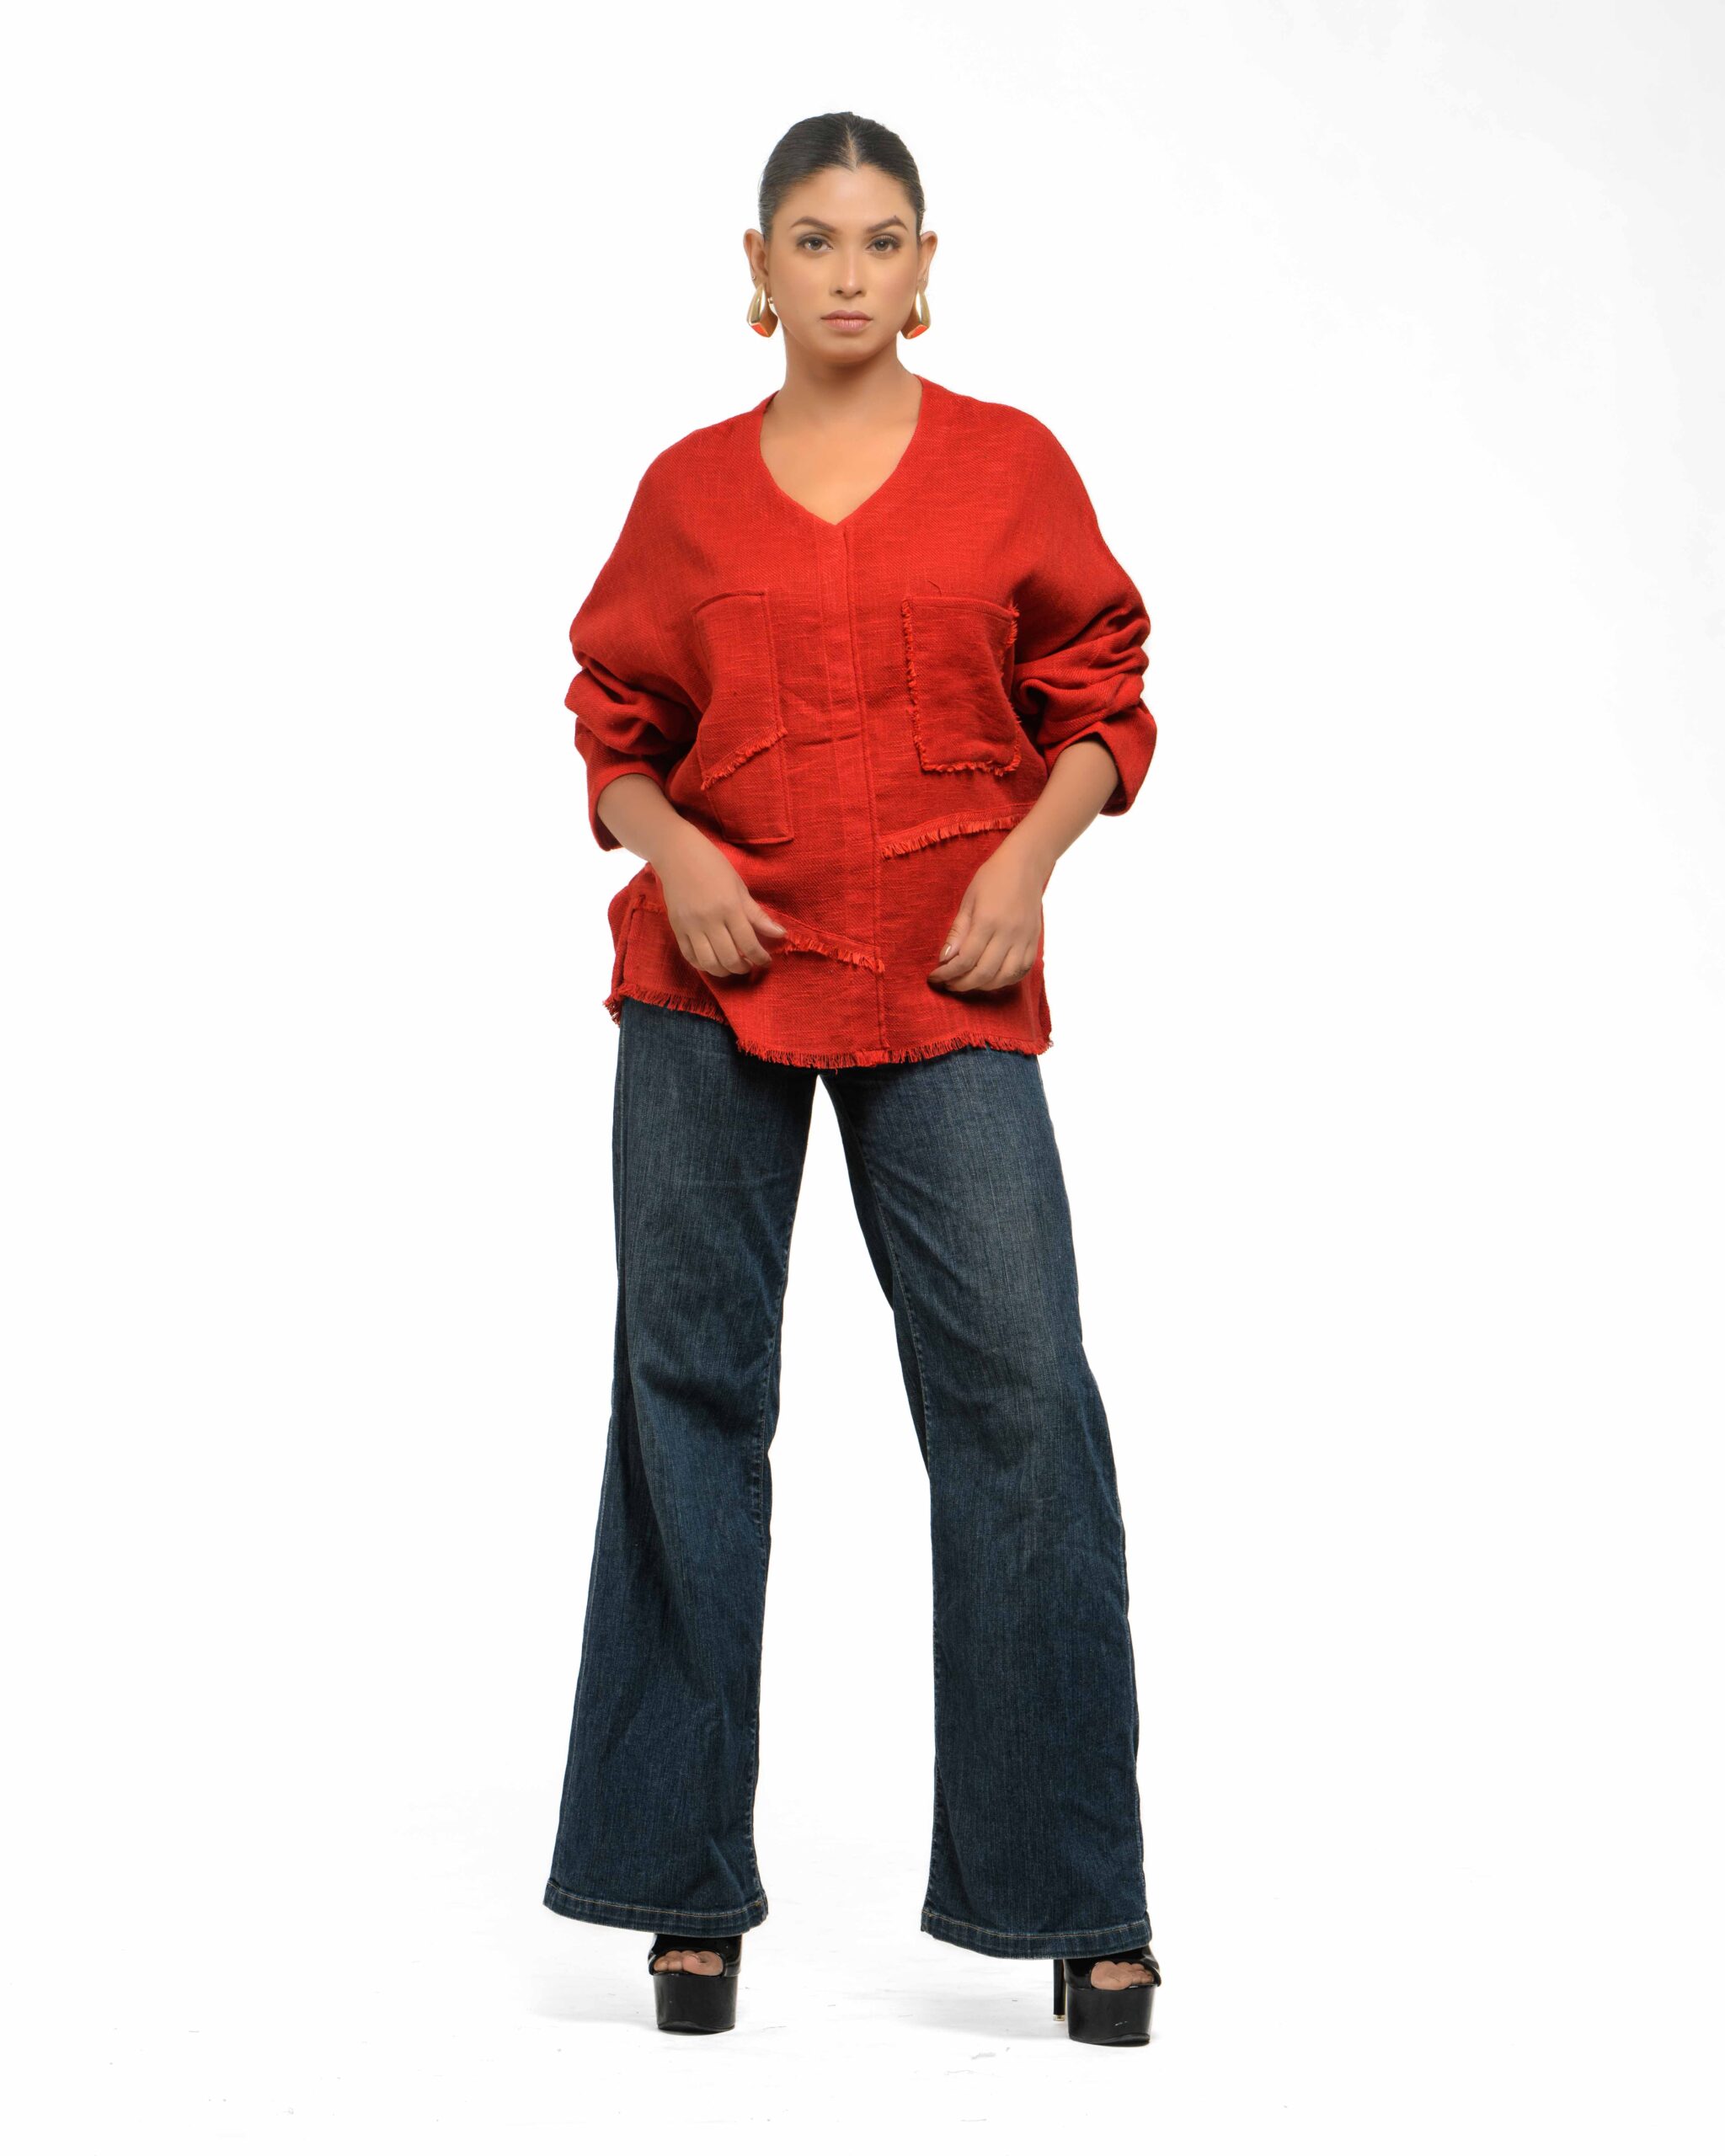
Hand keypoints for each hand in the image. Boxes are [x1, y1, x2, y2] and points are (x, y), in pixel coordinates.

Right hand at [656, 826, 786, 978]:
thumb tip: (781, 934)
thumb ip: (758, 915)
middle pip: (729, 958)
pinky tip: (713, 961)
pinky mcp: (676, 929)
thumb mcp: (740, 888)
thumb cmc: (713, 866)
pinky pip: (689, 956)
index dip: (760, 957)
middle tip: (750, 964)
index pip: (749, 943)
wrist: (677, 854)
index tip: (766, 960)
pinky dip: (703, 965)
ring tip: (732, 965)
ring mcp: (690, 926)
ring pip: (708, 963)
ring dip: (724, 971)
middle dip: (744, 967)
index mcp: (729, 908)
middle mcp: (709, 920)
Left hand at [926, 835, 1049, 995]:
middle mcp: (1009, 934)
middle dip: (962, 984)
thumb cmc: (993, 878)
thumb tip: (945, 959)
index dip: (947, 974)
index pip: (965, 959)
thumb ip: (958, 931)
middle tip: (949, 984)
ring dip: (983, 986)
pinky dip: (1005, 980)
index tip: (935, 977)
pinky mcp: (1034, 941)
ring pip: (1004, 977)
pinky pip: (1022, 971)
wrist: (1026, 865)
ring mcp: (1024, 939)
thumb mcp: (968, 900)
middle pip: (984, 973)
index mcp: (988, 921)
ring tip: (968, 982)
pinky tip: (991, 978)